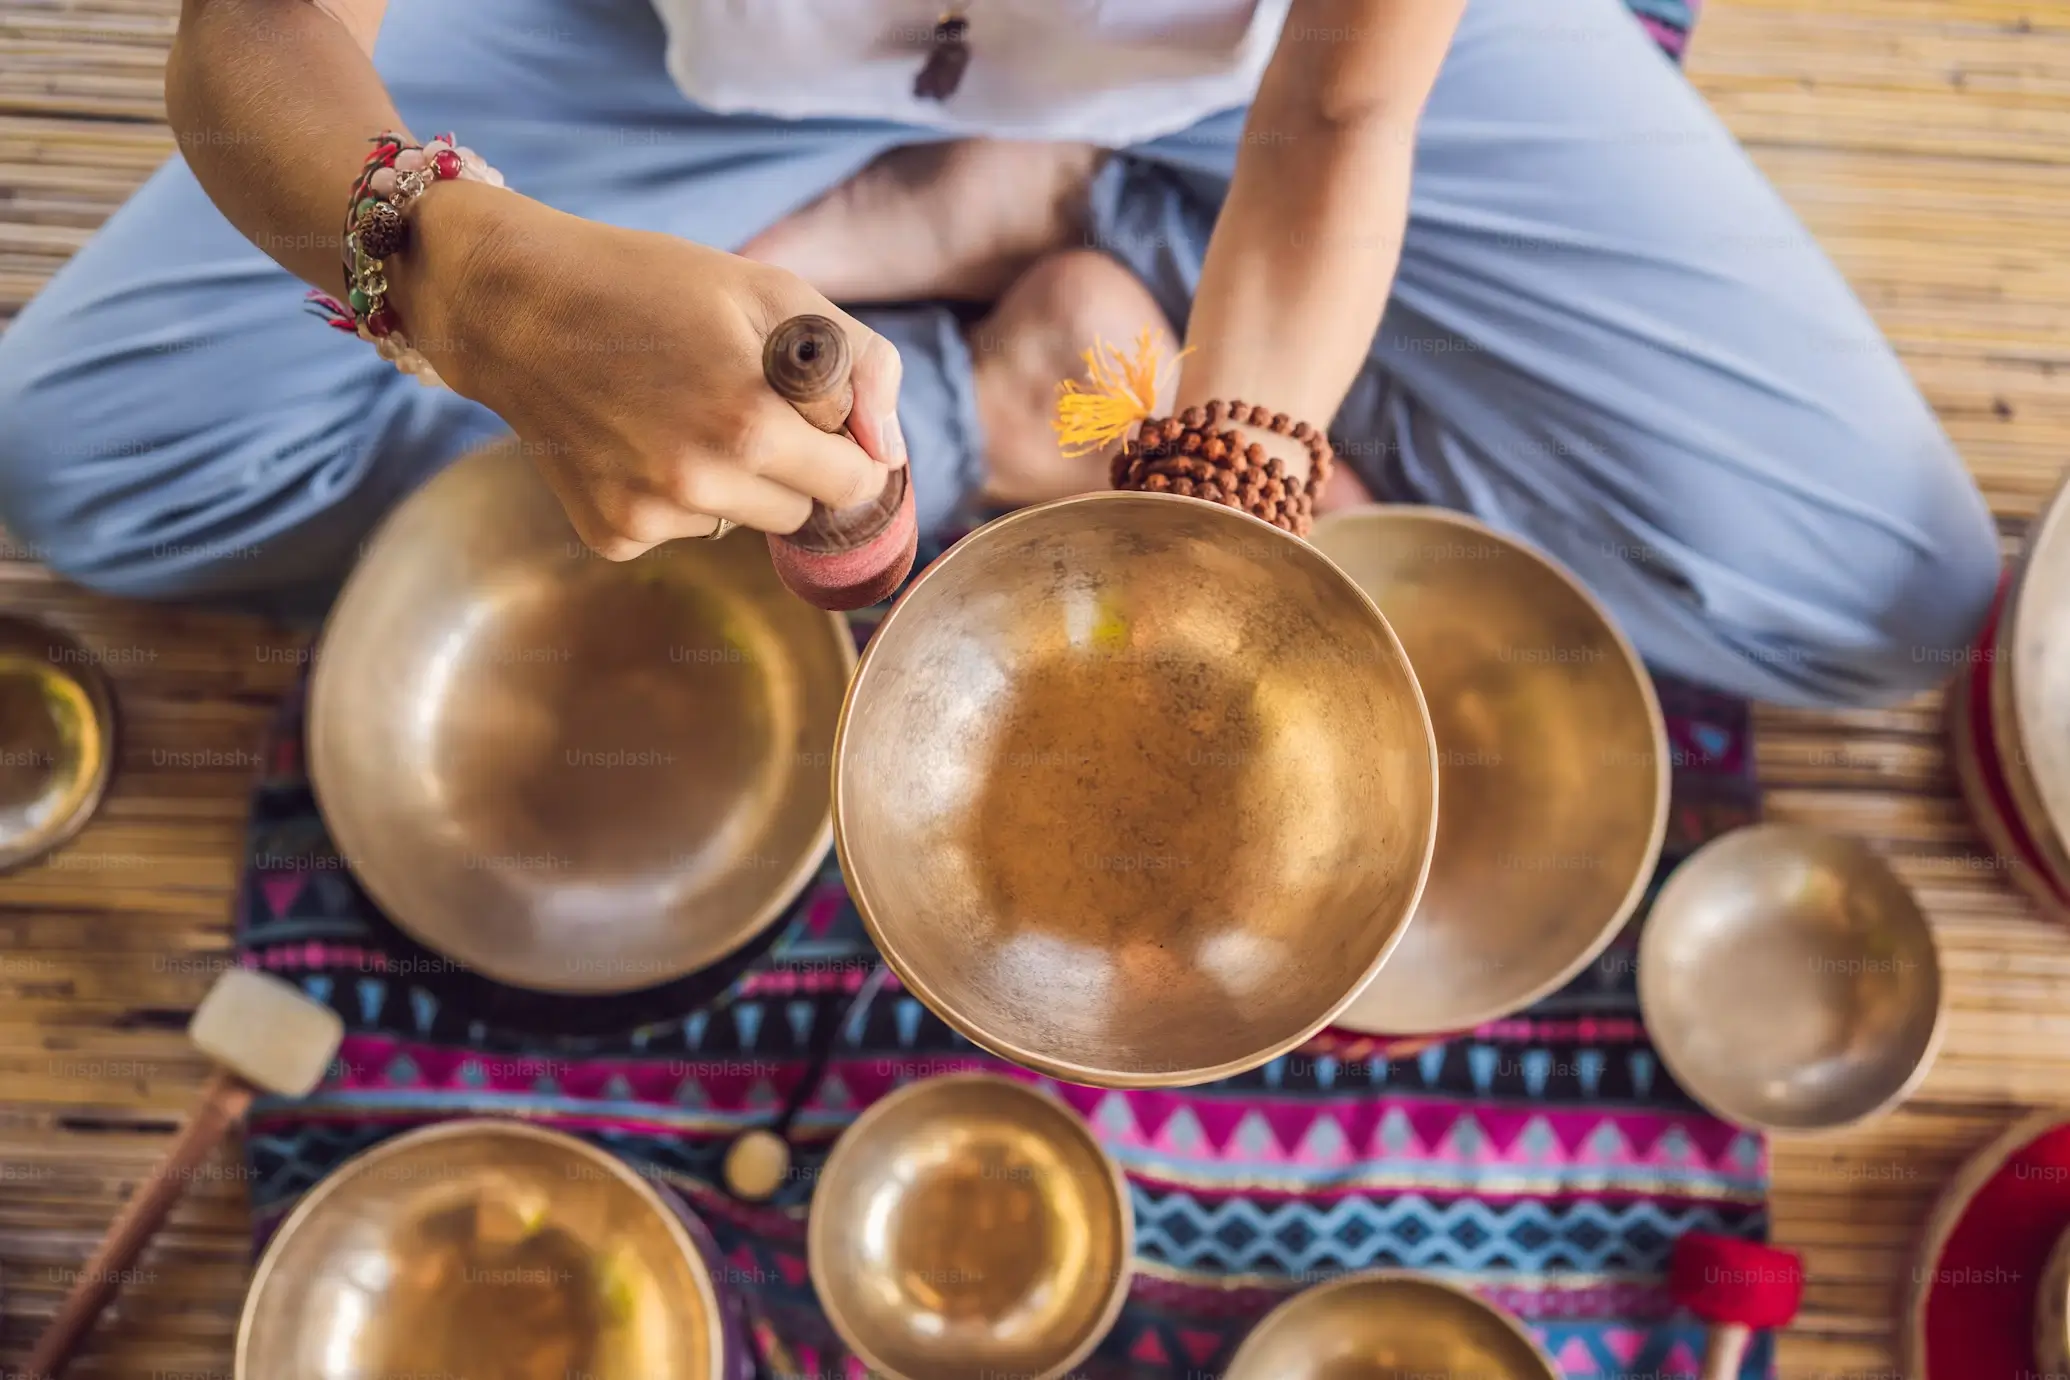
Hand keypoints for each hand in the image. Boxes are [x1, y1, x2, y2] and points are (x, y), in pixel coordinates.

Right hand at [396, 187, 906, 558]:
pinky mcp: (614, 536)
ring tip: (682, 412)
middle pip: (806, 512)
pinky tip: (639, 437)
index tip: (818, 414)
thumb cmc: (651, 285)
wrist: (515, 306)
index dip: (847, 444)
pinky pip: (687, 531)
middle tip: (740, 400)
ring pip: (748, 524)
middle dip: (795, 465)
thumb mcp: (770, 293)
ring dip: (738, 482)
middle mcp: (702, 485)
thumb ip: (857, 366)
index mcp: (751, 424)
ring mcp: (653, 517)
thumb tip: (892, 453)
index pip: (856, 482)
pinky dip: (678, 495)